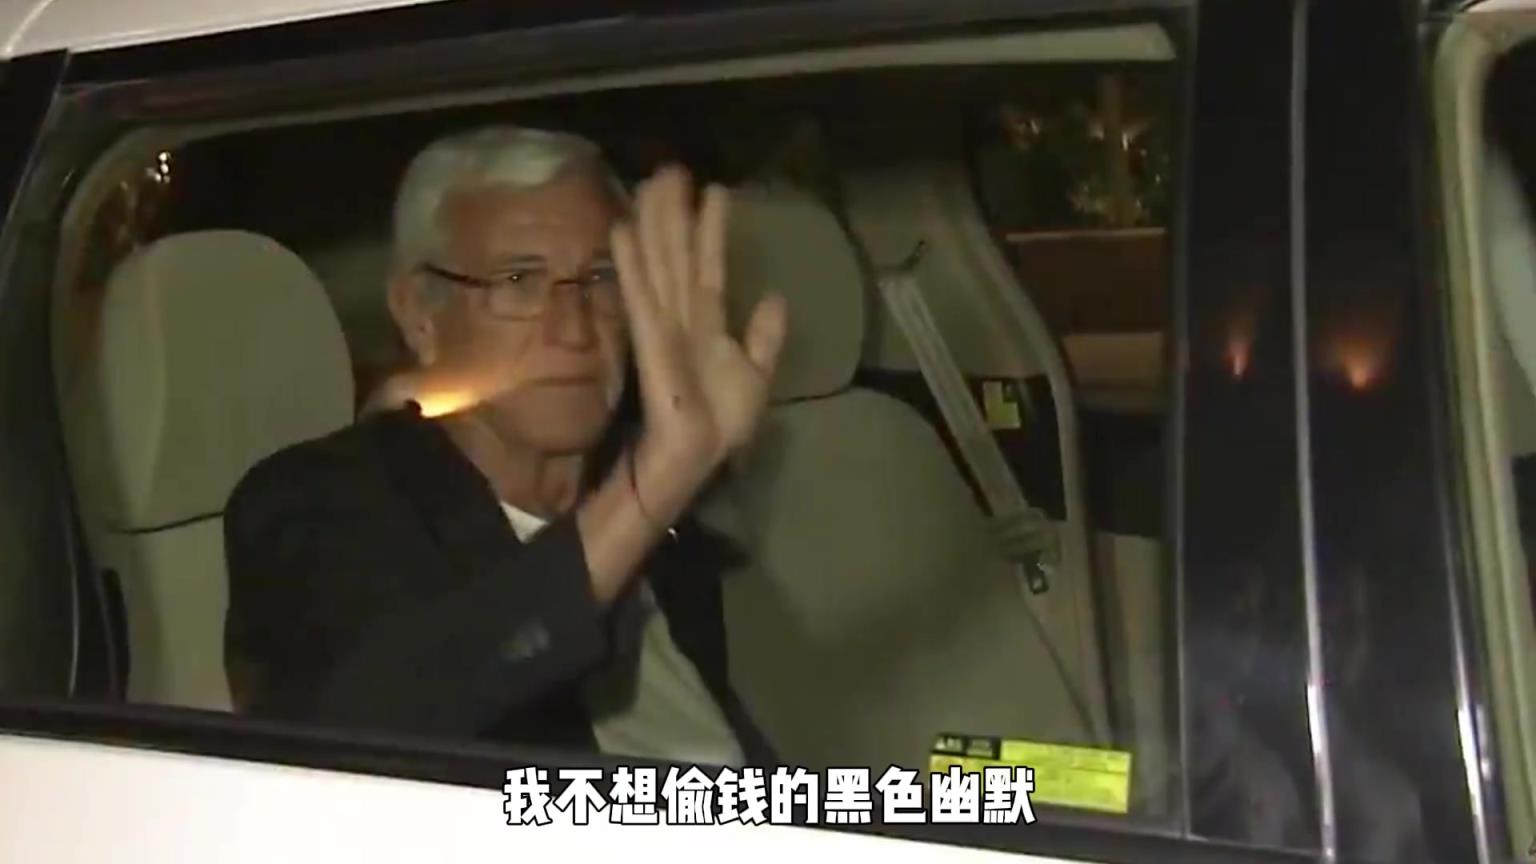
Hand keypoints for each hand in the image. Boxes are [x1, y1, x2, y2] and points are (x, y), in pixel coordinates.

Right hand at [610, 165, 786, 518]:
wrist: (700, 457)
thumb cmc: (721, 424)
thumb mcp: (756, 373)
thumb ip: (763, 336)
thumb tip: (774, 296)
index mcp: (708, 324)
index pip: (710, 267)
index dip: (712, 230)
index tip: (715, 190)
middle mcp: (683, 317)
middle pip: (678, 255)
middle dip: (674, 213)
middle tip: (670, 168)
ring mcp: (664, 325)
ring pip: (660, 264)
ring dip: (654, 223)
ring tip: (651, 182)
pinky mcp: (651, 341)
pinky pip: (642, 295)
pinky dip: (634, 263)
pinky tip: (624, 230)